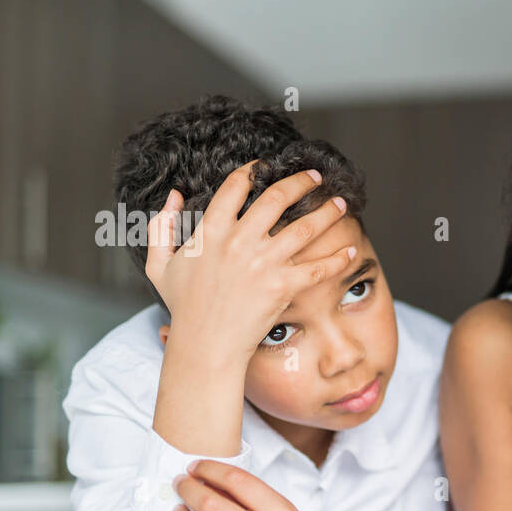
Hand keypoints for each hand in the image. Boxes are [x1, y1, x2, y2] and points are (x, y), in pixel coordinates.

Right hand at [145, 163, 354, 362]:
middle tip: (317, 176)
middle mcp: (239, 241)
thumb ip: (162, 226)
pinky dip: (338, 258)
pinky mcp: (282, 286)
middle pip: (277, 197)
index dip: (254, 170)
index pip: (236, 187)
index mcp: (210, 231)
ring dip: (327, 212)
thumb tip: (174, 195)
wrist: (205, 344)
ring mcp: (263, 263)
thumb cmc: (184, 307)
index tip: (268, 166)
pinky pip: (318, 268)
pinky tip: (351, 251)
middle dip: (301, 182)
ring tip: (341, 203)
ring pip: (304, 227)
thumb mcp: (160, 265)